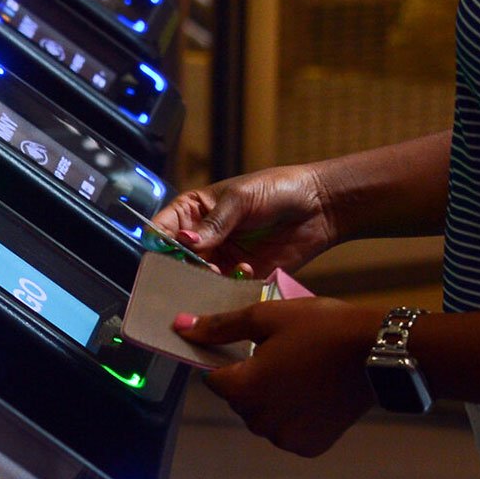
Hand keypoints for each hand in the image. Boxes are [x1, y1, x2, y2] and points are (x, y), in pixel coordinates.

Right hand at [151, 164, 341, 280]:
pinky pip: (224, 289)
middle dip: (179, 267)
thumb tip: (185, 240)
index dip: (158, 242)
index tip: (164, 251)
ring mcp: (221, 259)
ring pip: (197, 278)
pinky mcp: (241, 277)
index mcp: (194, 211)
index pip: (163, 229)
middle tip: (193, 268)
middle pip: (175, 260)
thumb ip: (214, 222)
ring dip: (203, 279)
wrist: (321, 206)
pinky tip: (245, 270)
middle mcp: (203, 238)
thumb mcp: (242, 198)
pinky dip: (228, 286)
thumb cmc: (279, 189)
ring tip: (219, 272)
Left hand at [175, 299, 386, 455]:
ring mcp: (283, 437)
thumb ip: (221, 327)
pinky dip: (295, 417)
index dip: (230, 362)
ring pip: (263, 417)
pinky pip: (287, 432)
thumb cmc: (322, 328)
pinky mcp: (308, 447)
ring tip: (304, 375)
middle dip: (253, 381)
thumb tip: (181, 327)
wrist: (380, 352)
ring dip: (273, 401)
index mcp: (242, 389)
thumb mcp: (267, 317)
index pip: (214, 379)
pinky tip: (315, 396)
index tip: (257, 349)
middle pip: (239, 400)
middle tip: (287, 357)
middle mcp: (257, 420)